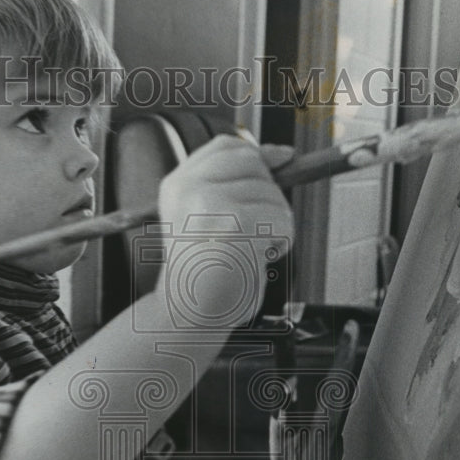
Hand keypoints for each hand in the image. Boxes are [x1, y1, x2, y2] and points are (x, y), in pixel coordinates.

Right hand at [156, 136, 294, 326]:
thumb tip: (282, 153)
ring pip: (273, 194)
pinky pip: (282, 220)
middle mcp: (188, 188)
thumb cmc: (207, 271)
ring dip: (273, 225)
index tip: (279, 163)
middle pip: (253, 163)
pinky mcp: (235, 223)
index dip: (257, 153)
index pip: (225, 145)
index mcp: (177, 184)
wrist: (188, 314)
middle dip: (266, 194)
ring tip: (248, 248)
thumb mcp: (211, 216)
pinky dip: (279, 242)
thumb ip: (238, 182)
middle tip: (251, 228)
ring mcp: (209, 203)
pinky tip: (255, 258)